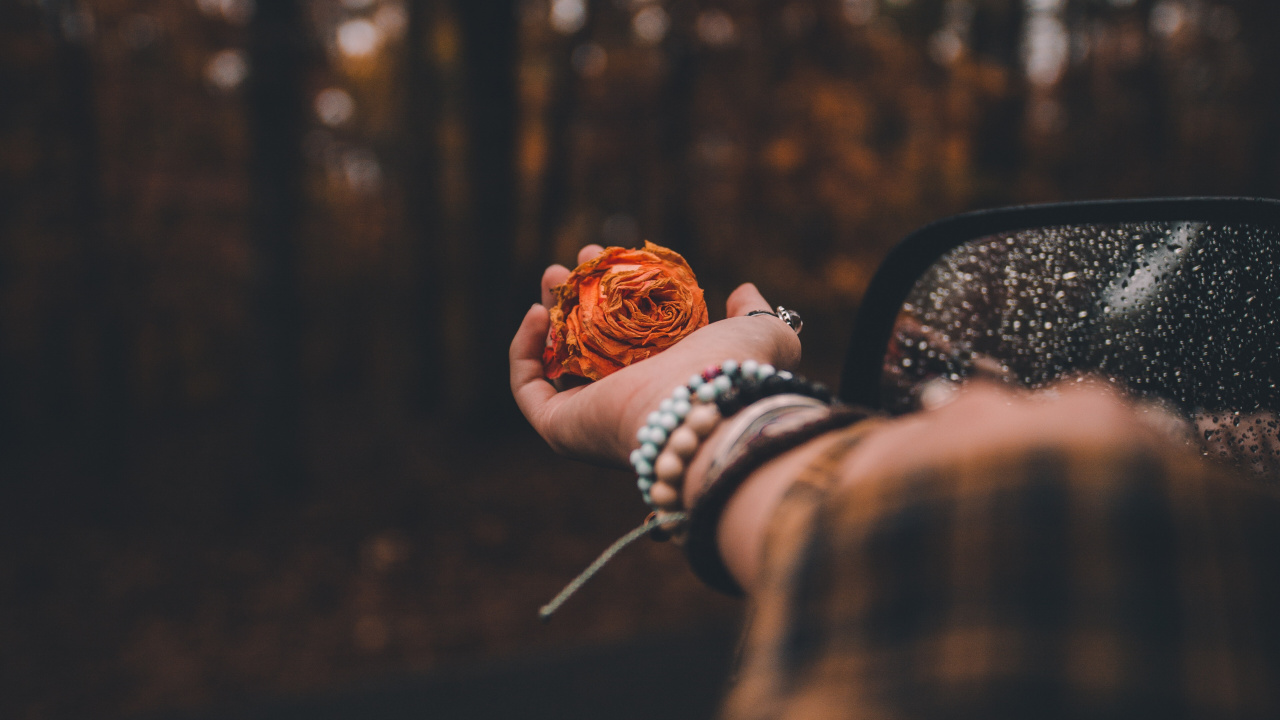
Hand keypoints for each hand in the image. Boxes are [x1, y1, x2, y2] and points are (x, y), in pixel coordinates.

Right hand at [510, 245, 801, 467]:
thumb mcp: (760, 333)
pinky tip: (538, 311)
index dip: (616, 293)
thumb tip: (743, 293)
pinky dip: (524, 349)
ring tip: (555, 273)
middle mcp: (626, 401)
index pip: (630, 338)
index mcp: (666, 382)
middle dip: (578, 294)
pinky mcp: (560, 427)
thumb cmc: (733, 371)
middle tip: (582, 259)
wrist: (703, 409)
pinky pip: (528, 388)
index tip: (615, 257)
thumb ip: (755, 312)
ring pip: (554, 361)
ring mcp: (589, 416)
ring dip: (549, 312)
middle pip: (587, 343)